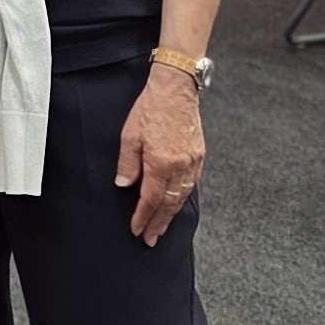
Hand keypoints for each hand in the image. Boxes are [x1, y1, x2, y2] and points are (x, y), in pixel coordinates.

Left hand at [115, 65, 204, 246]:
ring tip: (162, 225)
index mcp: (161, 162)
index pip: (151, 199)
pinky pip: (192, 183)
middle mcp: (180, 165)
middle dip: (159, 223)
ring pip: (182, 195)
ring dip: (171, 213)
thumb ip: (127, 163)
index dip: (143, 217)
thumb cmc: (151, 107)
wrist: (176, 87)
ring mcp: (192, 161)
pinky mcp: (199, 154)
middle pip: (169, 203)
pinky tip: (176, 201)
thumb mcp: (129, 135)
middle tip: (151, 238)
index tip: (137, 230)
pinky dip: (183, 196)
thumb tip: (125, 186)